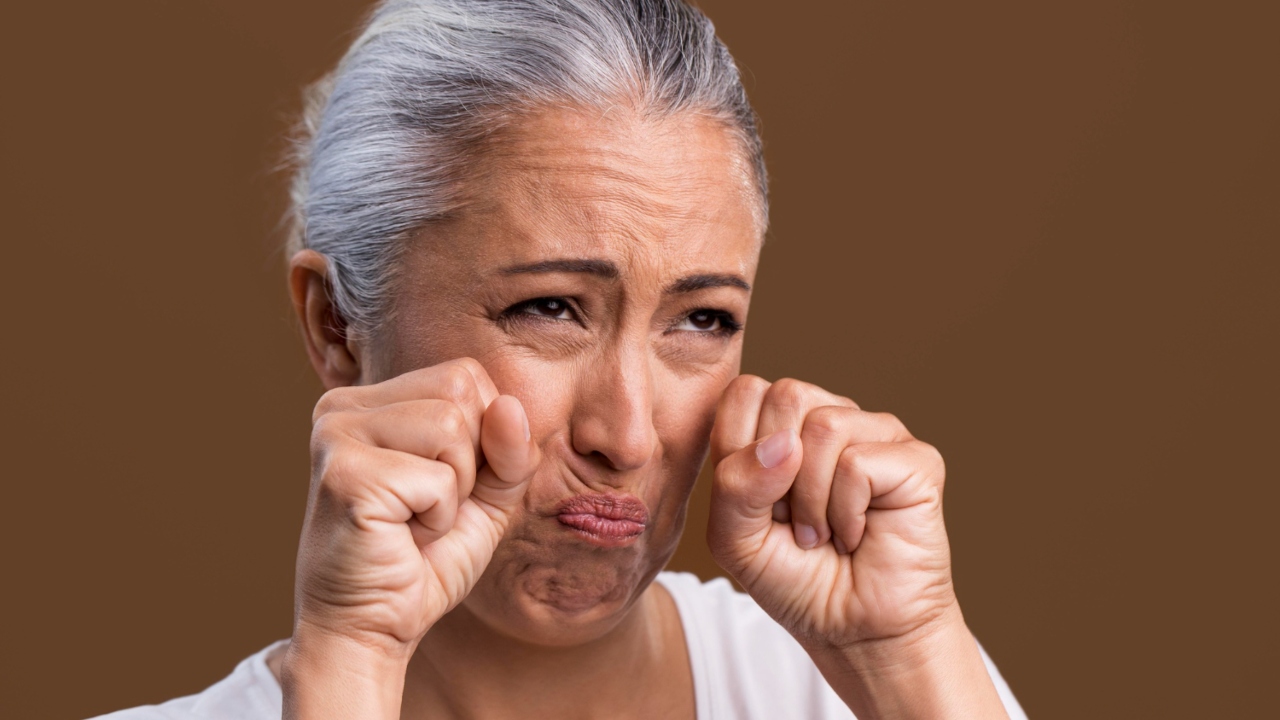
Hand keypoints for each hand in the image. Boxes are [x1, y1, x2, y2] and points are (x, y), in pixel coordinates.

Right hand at [289, 358, 539, 658]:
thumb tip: (508, 405)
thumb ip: (508, 449)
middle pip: (461, 389)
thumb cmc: (423, 561)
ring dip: (454, 491)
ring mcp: (337, 436)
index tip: (447, 487)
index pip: (465, 375)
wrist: (371, 629)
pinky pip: (438, 477)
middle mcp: (342, 407)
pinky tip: (403, 537)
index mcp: (370, 401)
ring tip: (415, 521)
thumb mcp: (486, 495)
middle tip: (428, 508)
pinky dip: (439, 517)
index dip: (484, 434)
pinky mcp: (345, 474)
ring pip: (452, 426)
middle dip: (470, 461)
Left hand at [706, 375, 955, 648]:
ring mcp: (877, 433)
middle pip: (785, 396)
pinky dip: (846, 513)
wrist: (854, 631)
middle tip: (795, 521)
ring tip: (824, 532)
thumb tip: (783, 442)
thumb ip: (735, 485)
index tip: (758, 503)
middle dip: (776, 476)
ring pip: (822, 428)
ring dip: (812, 500)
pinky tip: (856, 534)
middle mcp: (831, 418)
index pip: (744, 393)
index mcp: (784, 424)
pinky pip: (858, 464)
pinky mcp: (916, 460)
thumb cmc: (796, 579)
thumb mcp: (735, 537)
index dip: (738, 452)